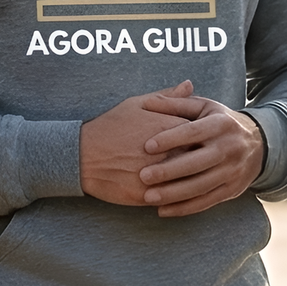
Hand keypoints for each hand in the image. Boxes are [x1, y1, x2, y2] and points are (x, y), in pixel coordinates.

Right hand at [82, 83, 206, 205]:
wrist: (81, 155)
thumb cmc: (109, 127)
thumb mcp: (137, 104)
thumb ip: (168, 97)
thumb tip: (190, 85)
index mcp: (169, 128)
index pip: (203, 134)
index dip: (205, 138)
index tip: (205, 141)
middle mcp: (167, 153)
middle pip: (200, 159)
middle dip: (203, 160)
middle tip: (205, 161)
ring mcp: (158, 176)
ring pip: (189, 182)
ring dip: (194, 181)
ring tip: (193, 179)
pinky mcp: (148, 196)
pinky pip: (172, 200)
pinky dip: (178, 198)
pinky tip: (179, 195)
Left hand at [136, 82, 266, 217]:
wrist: (259, 144)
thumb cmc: (219, 122)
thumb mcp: (203, 107)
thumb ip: (176, 104)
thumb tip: (147, 101)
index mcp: (221, 124)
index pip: (193, 132)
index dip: (170, 139)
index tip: (147, 146)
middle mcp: (230, 148)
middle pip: (198, 162)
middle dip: (170, 171)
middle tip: (143, 176)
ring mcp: (232, 171)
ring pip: (201, 186)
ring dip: (174, 194)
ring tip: (148, 197)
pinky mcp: (232, 189)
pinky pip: (207, 201)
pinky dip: (184, 208)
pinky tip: (163, 210)